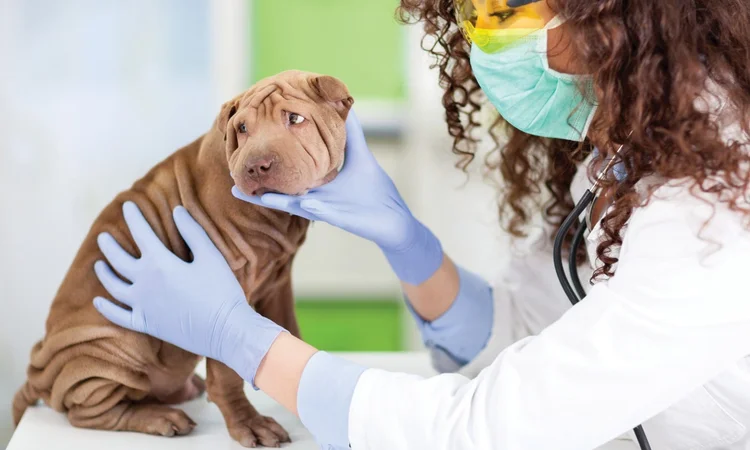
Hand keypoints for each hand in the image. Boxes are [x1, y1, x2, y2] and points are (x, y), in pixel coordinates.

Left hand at [92, 201, 283, 384]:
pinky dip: (106, 308)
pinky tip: (99, 301)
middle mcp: (144, 283)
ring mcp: (143, 306)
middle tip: (102, 236)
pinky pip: (119, 316)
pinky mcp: (146, 324)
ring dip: (104, 274)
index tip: (128, 205)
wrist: (225, 330)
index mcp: (160, 264)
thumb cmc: (222, 291)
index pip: (141, 234)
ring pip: (114, 287)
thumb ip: (192, 232)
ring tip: (98, 265)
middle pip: (118, 260)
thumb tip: (177, 211)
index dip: (134, 217)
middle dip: (109, 245)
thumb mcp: (211, 257)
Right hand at [232, 110, 442, 284]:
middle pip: (280, 190)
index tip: (248, 148)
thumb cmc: (375, 192)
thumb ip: (352, 133)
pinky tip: (280, 200)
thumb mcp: (360, 157)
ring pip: (288, 203)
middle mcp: (314, 198)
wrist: (393, 222)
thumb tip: (345, 105)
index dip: (270, 161)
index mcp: (317, 183)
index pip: (289, 172)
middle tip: (232, 176)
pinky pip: (313, 211)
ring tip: (241, 189)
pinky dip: (300, 206)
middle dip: (257, 184)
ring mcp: (322, 208)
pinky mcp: (335, 216)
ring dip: (266, 198)